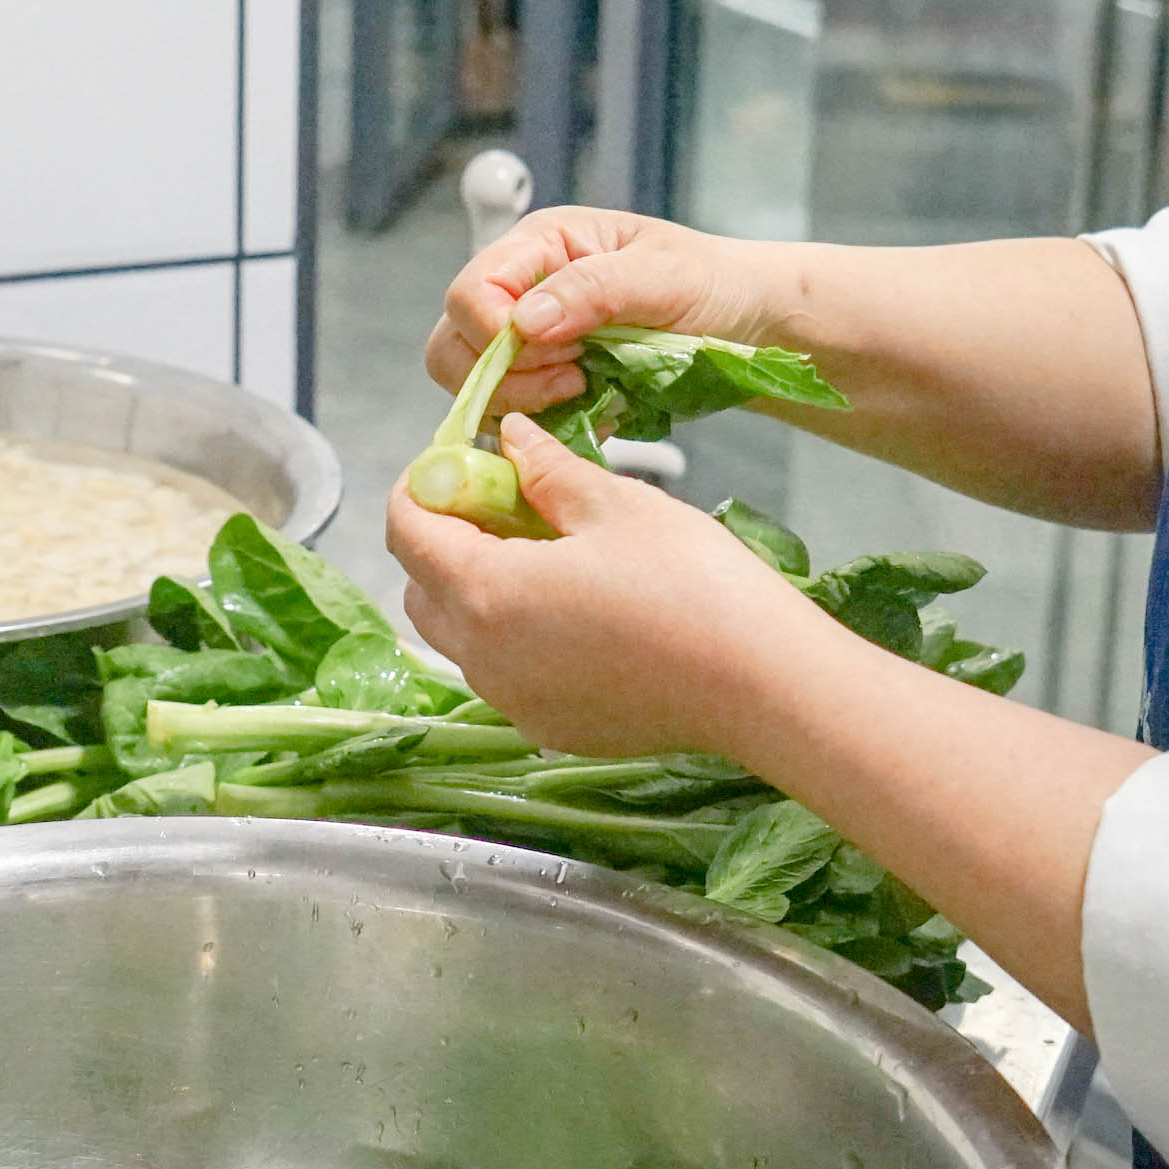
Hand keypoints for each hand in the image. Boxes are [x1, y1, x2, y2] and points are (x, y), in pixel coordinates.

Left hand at [384, 416, 822, 758]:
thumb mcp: (616, 504)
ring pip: (459, 636)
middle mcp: (483, 658)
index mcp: (485, 591)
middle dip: (446, 539)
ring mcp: (514, 702)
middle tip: (507, 504)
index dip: (425, 485)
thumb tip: (510, 439)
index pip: (406, 529)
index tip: (463, 464)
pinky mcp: (550, 729)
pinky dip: (516, 637)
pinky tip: (580, 611)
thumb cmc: (694, 587)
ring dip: (478, 589)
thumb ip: (546, 469)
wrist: (762, 685)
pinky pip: (505, 674)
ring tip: (549, 556)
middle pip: (419, 587)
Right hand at [427, 208, 793, 422]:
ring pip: (476, 387)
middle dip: (506, 375)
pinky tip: (597, 409)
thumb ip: (593, 289)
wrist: (747, 322)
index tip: (562, 352)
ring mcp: (530, 341)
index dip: (496, 334)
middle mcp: (522, 290)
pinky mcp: (547, 384)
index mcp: (541, 246)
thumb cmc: (712, 281)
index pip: (470, 292)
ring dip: (525, 402)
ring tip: (588, 390)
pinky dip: (547, 425)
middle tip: (575, 378)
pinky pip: (515, 418)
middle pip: (454, 345)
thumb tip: (524, 320)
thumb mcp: (664, 275)